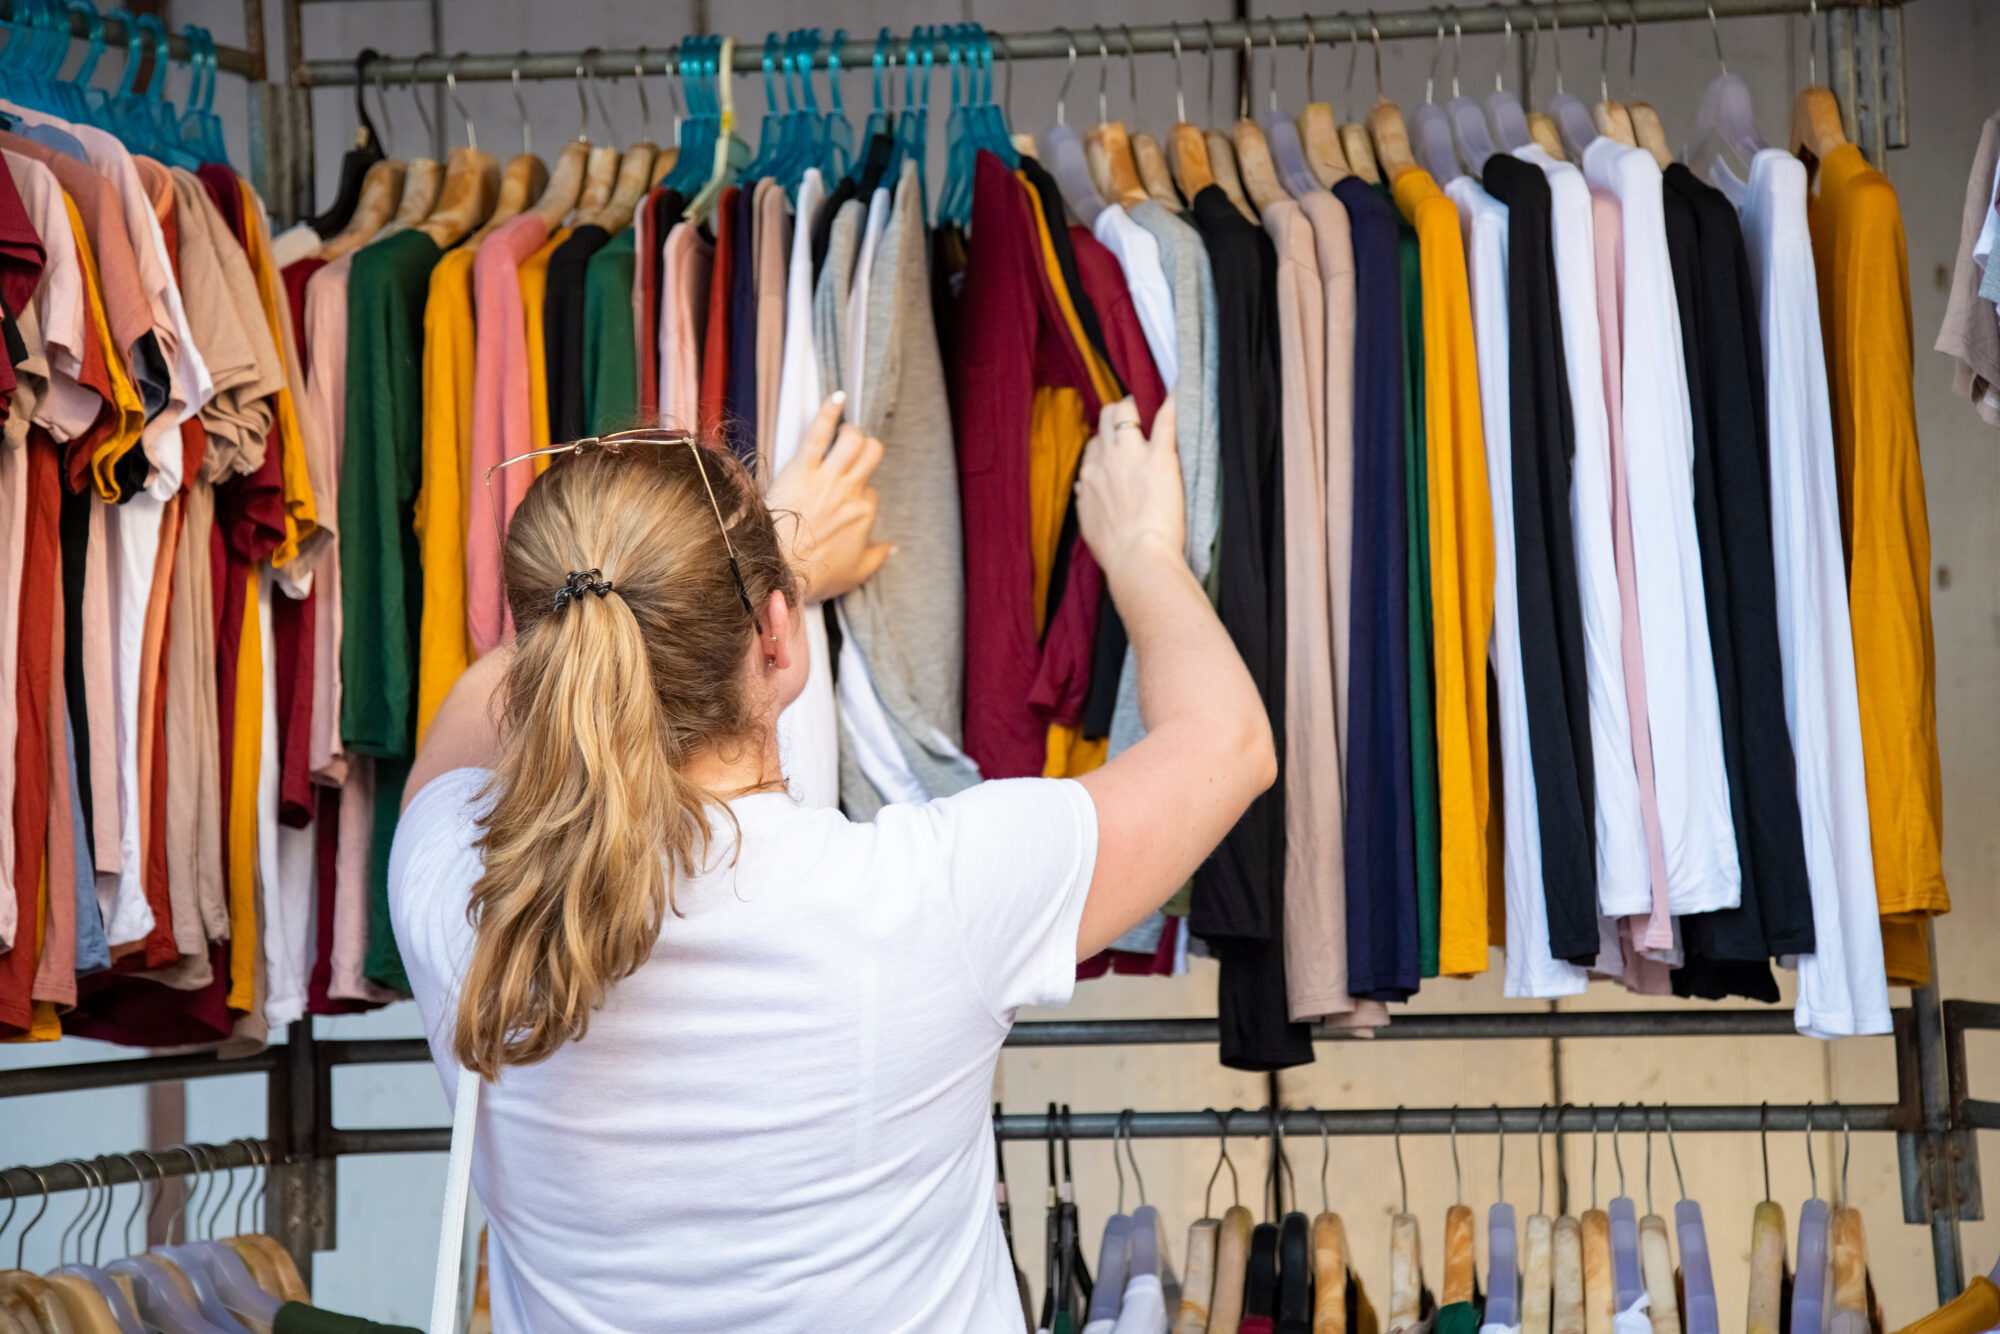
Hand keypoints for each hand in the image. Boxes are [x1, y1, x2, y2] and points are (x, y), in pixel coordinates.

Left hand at [765, 392, 893, 600]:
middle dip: (866, 452)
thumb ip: (877, 557)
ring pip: (853, 439)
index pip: (871, 492)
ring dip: (851, 434)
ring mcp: (828, 477)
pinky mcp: (802, 468)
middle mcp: (851, 491)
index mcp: (864, 514)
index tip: (845, 503)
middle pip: (871, 455)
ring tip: (843, 436)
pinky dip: (829, 412)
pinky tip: (836, 398)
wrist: (778, 567)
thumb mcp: (854, 573)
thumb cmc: (813, 572)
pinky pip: (818, 433)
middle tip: (853, 458)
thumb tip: (891, 547)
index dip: (860, 495)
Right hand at [1075, 394, 1183, 581]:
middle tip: (1131, 419)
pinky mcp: (1159, 457)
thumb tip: (1085, 489)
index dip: (1105, 441)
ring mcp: (1132, 454)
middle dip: (1117, 415)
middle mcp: (1105, 458)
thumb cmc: (1115, 549)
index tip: (1115, 445)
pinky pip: (1165, 420)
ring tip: (1149, 405)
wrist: (1136, 557)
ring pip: (1125, 411)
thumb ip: (1087, 500)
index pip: (1093, 444)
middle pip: (1106, 420)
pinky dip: (1172, 402)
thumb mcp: (1089, 523)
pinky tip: (1179, 390)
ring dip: (1136, 407)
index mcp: (1088, 475)